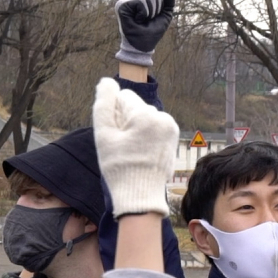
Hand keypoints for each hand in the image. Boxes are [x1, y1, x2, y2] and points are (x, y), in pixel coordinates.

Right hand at [92, 78, 179, 216]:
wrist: (140, 195)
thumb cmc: (119, 167)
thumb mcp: (104, 135)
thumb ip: (103, 104)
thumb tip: (107, 82)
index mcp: (146, 115)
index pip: (123, 97)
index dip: (115, 116)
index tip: (117, 136)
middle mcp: (163, 117)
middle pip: (135, 107)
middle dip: (127, 121)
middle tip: (125, 147)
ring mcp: (171, 128)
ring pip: (145, 117)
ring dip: (137, 128)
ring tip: (134, 151)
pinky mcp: (173, 137)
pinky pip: (154, 127)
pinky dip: (147, 135)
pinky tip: (143, 152)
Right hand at [115, 0, 175, 67]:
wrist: (142, 45)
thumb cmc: (152, 32)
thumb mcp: (165, 15)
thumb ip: (169, 2)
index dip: (161, 4)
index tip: (155, 15)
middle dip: (157, 9)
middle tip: (147, 19)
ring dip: (151, 12)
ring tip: (142, 20)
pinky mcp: (122, 4)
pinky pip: (141, 1)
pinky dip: (144, 13)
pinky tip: (137, 20)